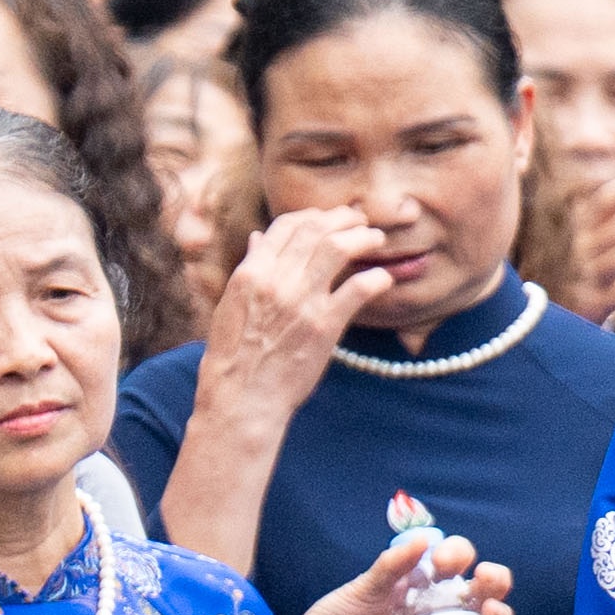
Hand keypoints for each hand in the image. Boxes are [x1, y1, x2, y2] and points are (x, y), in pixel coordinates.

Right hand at [198, 204, 399, 405]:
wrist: (243, 399)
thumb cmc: (234, 355)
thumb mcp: (231, 304)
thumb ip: (249, 268)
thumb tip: (258, 237)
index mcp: (250, 273)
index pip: (287, 226)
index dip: (313, 215)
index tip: (329, 218)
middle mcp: (276, 281)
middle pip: (316, 230)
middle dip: (343, 219)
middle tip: (360, 220)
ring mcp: (302, 302)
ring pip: (338, 249)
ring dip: (362, 237)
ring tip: (375, 239)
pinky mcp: (324, 326)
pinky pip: (358, 289)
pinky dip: (375, 277)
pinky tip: (383, 278)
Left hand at [285, 533, 521, 614]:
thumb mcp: (360, 590)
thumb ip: (389, 568)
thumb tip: (420, 541)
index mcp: (418, 582)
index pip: (453, 561)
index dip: (457, 555)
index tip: (443, 561)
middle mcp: (435, 608)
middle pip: (480, 590)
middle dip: (493, 580)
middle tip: (486, 580)